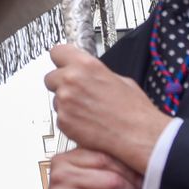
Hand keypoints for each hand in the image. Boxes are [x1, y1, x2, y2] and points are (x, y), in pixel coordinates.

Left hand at [45, 43, 170, 171]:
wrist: (138, 135)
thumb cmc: (134, 110)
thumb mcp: (120, 79)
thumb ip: (96, 73)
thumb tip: (89, 73)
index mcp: (86, 65)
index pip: (57, 52)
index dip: (62, 60)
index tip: (63, 64)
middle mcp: (71, 80)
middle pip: (50, 77)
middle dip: (61, 84)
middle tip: (77, 93)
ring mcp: (65, 102)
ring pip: (55, 99)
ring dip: (66, 104)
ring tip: (88, 111)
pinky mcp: (63, 121)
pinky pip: (60, 117)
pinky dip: (70, 120)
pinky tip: (87, 122)